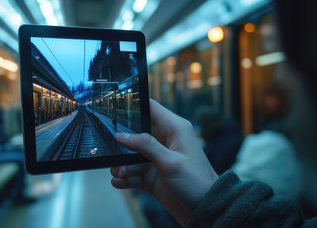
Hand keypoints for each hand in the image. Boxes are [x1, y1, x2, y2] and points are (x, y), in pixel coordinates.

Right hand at [111, 99, 217, 225]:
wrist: (205, 210)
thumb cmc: (196, 182)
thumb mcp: (170, 162)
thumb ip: (145, 146)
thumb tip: (121, 135)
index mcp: (174, 129)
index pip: (151, 108)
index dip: (133, 106)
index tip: (113, 108)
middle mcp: (164, 141)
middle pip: (135, 133)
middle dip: (121, 144)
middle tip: (111, 151)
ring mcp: (157, 158)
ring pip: (131, 156)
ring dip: (122, 165)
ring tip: (118, 173)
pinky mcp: (152, 175)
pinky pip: (133, 173)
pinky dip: (125, 177)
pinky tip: (119, 182)